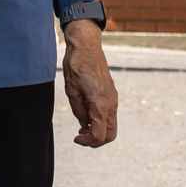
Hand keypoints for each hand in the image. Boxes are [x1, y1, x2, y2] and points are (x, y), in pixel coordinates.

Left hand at [62, 19, 117, 147]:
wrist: (86, 45)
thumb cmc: (76, 65)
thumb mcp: (71, 91)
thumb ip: (79, 112)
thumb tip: (84, 125)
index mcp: (100, 104)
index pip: (98, 135)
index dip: (87, 142)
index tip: (76, 138)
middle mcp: (111, 103)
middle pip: (110, 135)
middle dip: (96, 141)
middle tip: (81, 136)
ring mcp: (113, 98)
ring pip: (111, 125)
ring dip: (99, 131)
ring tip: (82, 126)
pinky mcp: (112, 93)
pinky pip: (110, 114)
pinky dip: (101, 121)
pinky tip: (88, 114)